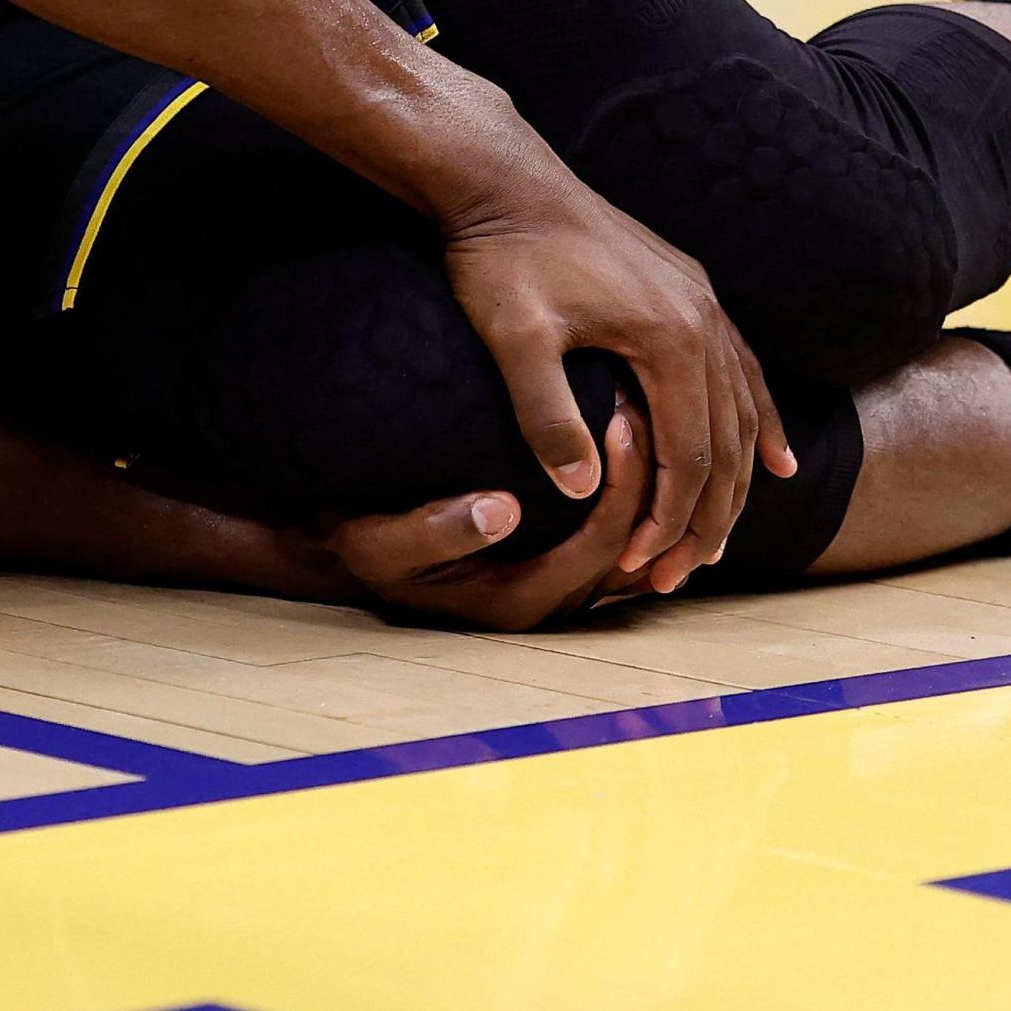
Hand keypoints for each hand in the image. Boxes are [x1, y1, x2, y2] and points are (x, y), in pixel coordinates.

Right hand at [329, 401, 659, 628]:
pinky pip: (621, 536)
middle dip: (651, 476)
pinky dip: (638, 493)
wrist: (359, 545)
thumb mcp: (379, 540)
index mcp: (517, 603)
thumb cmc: (366, 537)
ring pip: (638, 544)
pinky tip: (634, 439)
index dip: (623, 485)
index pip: (601, 545)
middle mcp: (551, 606)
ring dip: (652, 484)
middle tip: (647, 404)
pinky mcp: (564, 569)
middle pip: (634, 545)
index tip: (619, 418)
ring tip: (649, 415)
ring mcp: (562, 591)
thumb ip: (435, 531)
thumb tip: (502, 510)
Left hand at [434, 142, 791, 595]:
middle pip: (727, 443)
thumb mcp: (513, 338)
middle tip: (679, 576)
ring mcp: (702, 302)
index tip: (641, 567)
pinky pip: (742, 368)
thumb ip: (547, 415)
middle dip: (708, 519)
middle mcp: (703, 320)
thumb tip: (583, 492)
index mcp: (668, 337)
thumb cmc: (500, 259)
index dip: (670, 520)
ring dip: (737, 481)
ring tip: (721, 540)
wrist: (502, 179)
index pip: (688, 456)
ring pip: (742, 410)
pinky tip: (774, 457)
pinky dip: (759, 419)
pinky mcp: (688, 290)